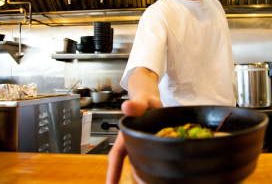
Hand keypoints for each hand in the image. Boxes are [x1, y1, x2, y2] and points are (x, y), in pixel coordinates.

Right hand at [106, 67, 161, 183]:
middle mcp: (131, 140)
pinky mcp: (150, 142)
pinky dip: (151, 167)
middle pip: (126, 162)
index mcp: (127, 133)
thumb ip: (136, 105)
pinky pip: (149, 156)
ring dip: (139, 173)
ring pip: (137, 161)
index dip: (113, 171)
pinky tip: (158, 174)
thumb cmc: (144, 99)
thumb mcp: (141, 100)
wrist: (150, 95)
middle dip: (123, 176)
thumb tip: (127, 107)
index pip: (117, 155)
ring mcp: (140, 142)